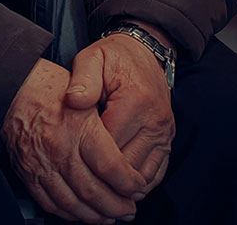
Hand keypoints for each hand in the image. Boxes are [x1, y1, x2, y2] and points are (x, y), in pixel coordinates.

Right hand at [1, 58, 146, 222]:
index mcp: (78, 127)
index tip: (138, 186)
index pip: (111, 167)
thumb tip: (127, 155)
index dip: (130, 183)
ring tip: (109, 216)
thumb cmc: (48, 86)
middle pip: (95, 192)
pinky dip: (68, 213)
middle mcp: (59, 149)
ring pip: (73, 204)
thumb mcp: (85, 93)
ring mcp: (41, 164)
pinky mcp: (27, 172)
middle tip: (129, 209)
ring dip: (95, 216)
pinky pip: (50, 203)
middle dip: (118, 207)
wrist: (11, 86)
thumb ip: (106, 123)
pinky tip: (81, 212)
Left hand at [66, 29, 174, 195]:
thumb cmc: (113, 57)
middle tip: (78, 176)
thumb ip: (82, 79)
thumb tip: (73, 100)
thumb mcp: (92, 58)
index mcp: (136, 101)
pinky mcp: (167, 141)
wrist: (144, 52)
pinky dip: (136, 182)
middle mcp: (155, 121)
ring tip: (95, 183)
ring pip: (142, 176)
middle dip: (102, 175)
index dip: (88, 155)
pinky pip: (155, 174)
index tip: (69, 156)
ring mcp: (164, 134)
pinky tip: (116, 181)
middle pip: (127, 165)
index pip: (110, 145)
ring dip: (120, 184)